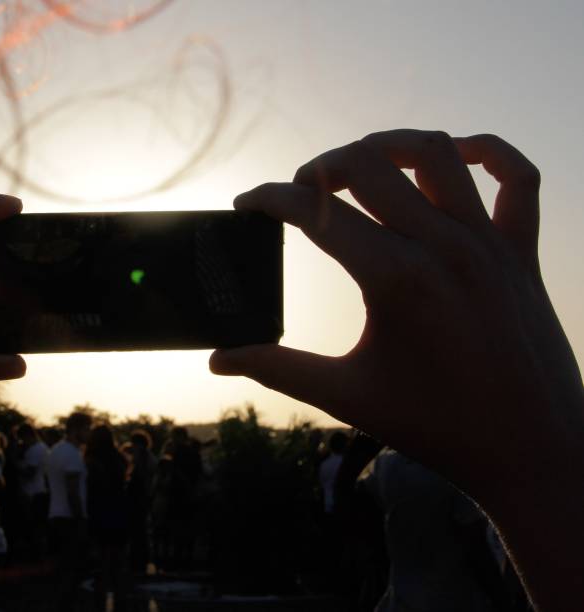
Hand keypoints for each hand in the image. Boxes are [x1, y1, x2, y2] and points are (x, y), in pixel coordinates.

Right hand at [210, 129, 583, 609]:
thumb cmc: (437, 427)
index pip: (316, 212)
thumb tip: (217, 359)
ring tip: (358, 165)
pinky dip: (487, 152)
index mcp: (395, 278)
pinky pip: (516, 177)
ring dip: (388, 146)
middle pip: (368, 164)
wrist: (531, 452)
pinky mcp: (522, 251)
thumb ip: (276, 369)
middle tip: (300, 193)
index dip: (268, 199)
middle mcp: (444, 247)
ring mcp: (488, 244)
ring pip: (436, 152)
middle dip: (319, 167)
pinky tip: (452, 157)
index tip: (245, 204)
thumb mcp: (346, 397)